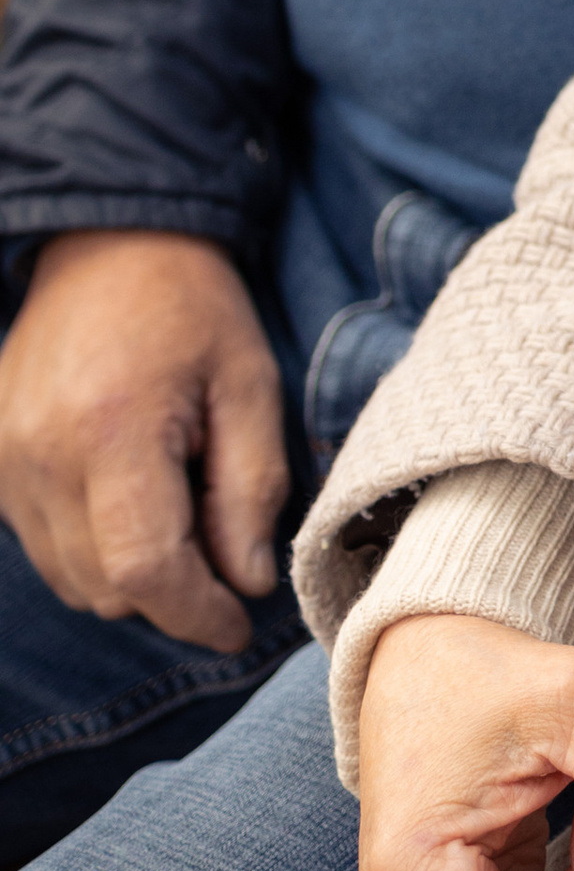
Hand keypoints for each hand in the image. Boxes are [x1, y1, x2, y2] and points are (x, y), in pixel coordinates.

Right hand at [0, 229, 287, 650]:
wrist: (109, 244)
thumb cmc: (193, 308)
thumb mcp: (250, 384)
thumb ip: (252, 489)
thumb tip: (247, 584)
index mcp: (113, 429)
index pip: (145, 569)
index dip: (196, 613)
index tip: (238, 625)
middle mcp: (40, 455)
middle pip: (103, 587)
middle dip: (170, 594)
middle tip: (223, 557)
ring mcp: (4, 461)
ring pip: (69, 578)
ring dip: (128, 576)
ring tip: (179, 513)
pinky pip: (42, 544)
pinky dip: (90, 547)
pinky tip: (130, 499)